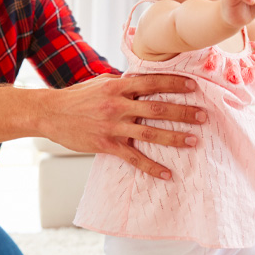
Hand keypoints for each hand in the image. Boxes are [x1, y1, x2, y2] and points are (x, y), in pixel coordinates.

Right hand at [39, 74, 206, 178]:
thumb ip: (124, 83)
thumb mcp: (101, 83)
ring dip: (174, 137)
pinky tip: (168, 174)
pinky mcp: (107, 145)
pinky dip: (152, 167)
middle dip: (183, 112)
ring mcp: (113, 126)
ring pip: (150, 133)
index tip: (194, 87)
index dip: (174, 84)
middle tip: (204, 116)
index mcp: (118, 86)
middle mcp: (118, 105)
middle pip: (157, 108)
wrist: (50, 113)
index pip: (152, 82)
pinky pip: (134, 158)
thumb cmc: (77, 97)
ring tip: (194, 141)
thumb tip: (145, 80)